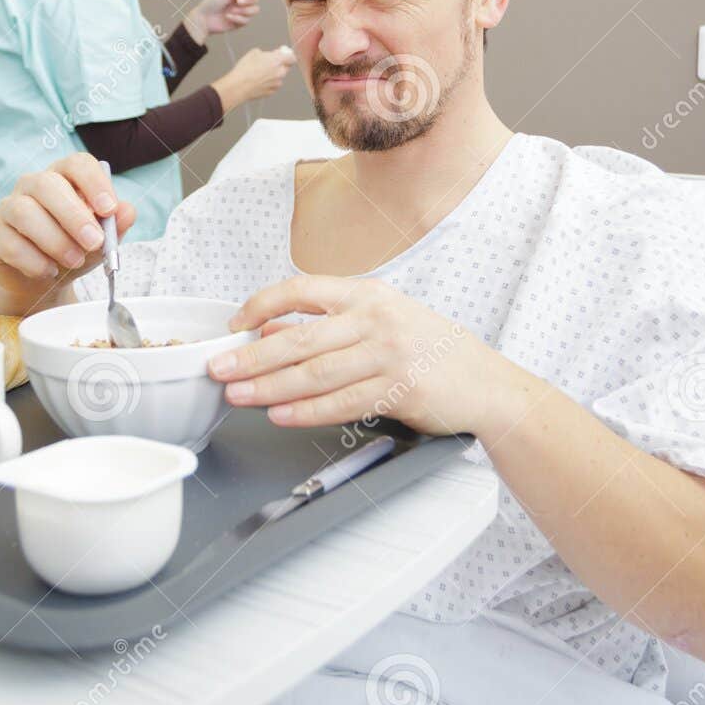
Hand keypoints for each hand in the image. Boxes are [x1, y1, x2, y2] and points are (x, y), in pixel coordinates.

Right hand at [0, 153, 134, 312]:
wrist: (43, 279)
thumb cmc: (74, 249)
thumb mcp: (101, 241)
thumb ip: (115, 226)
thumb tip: (128, 212)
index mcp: (64, 177)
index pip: (77, 164)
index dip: (94, 183)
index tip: (109, 209)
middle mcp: (33, 185)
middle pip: (47, 184)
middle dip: (74, 216)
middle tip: (94, 242)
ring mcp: (9, 207)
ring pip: (24, 211)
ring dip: (54, 239)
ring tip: (74, 261)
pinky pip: (9, 242)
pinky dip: (33, 261)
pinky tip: (48, 271)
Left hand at [184, 0, 261, 42]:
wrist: (204, 19)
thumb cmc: (211, 4)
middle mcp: (241, 2)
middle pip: (255, 0)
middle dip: (248, 1)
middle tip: (238, 1)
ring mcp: (241, 12)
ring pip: (254, 10)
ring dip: (243, 10)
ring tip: (231, 10)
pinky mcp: (240, 22)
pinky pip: (246, 20)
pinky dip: (237, 18)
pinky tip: (228, 17)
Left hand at [208, 275, 517, 434]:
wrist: (484, 383)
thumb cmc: (429, 351)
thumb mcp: (379, 322)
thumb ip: (327, 326)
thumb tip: (269, 332)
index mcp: (367, 293)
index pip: (301, 289)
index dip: (261, 305)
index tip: (234, 325)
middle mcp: (377, 318)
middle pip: (301, 337)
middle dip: (252, 356)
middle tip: (220, 368)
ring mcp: (390, 353)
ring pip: (316, 373)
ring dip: (270, 387)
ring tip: (240, 396)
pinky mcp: (401, 389)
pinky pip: (342, 403)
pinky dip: (306, 411)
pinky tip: (280, 415)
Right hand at [212, 45, 293, 109]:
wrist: (239, 86)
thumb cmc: (245, 69)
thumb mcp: (254, 53)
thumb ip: (266, 53)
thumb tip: (268, 55)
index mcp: (277, 60)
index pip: (292, 57)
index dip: (287, 55)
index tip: (282, 54)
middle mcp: (280, 72)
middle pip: (286, 67)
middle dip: (279, 65)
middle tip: (268, 63)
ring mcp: (276, 83)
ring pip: (279, 77)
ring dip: (273, 75)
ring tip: (259, 74)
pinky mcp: (271, 92)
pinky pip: (273, 86)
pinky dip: (268, 83)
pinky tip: (258, 81)